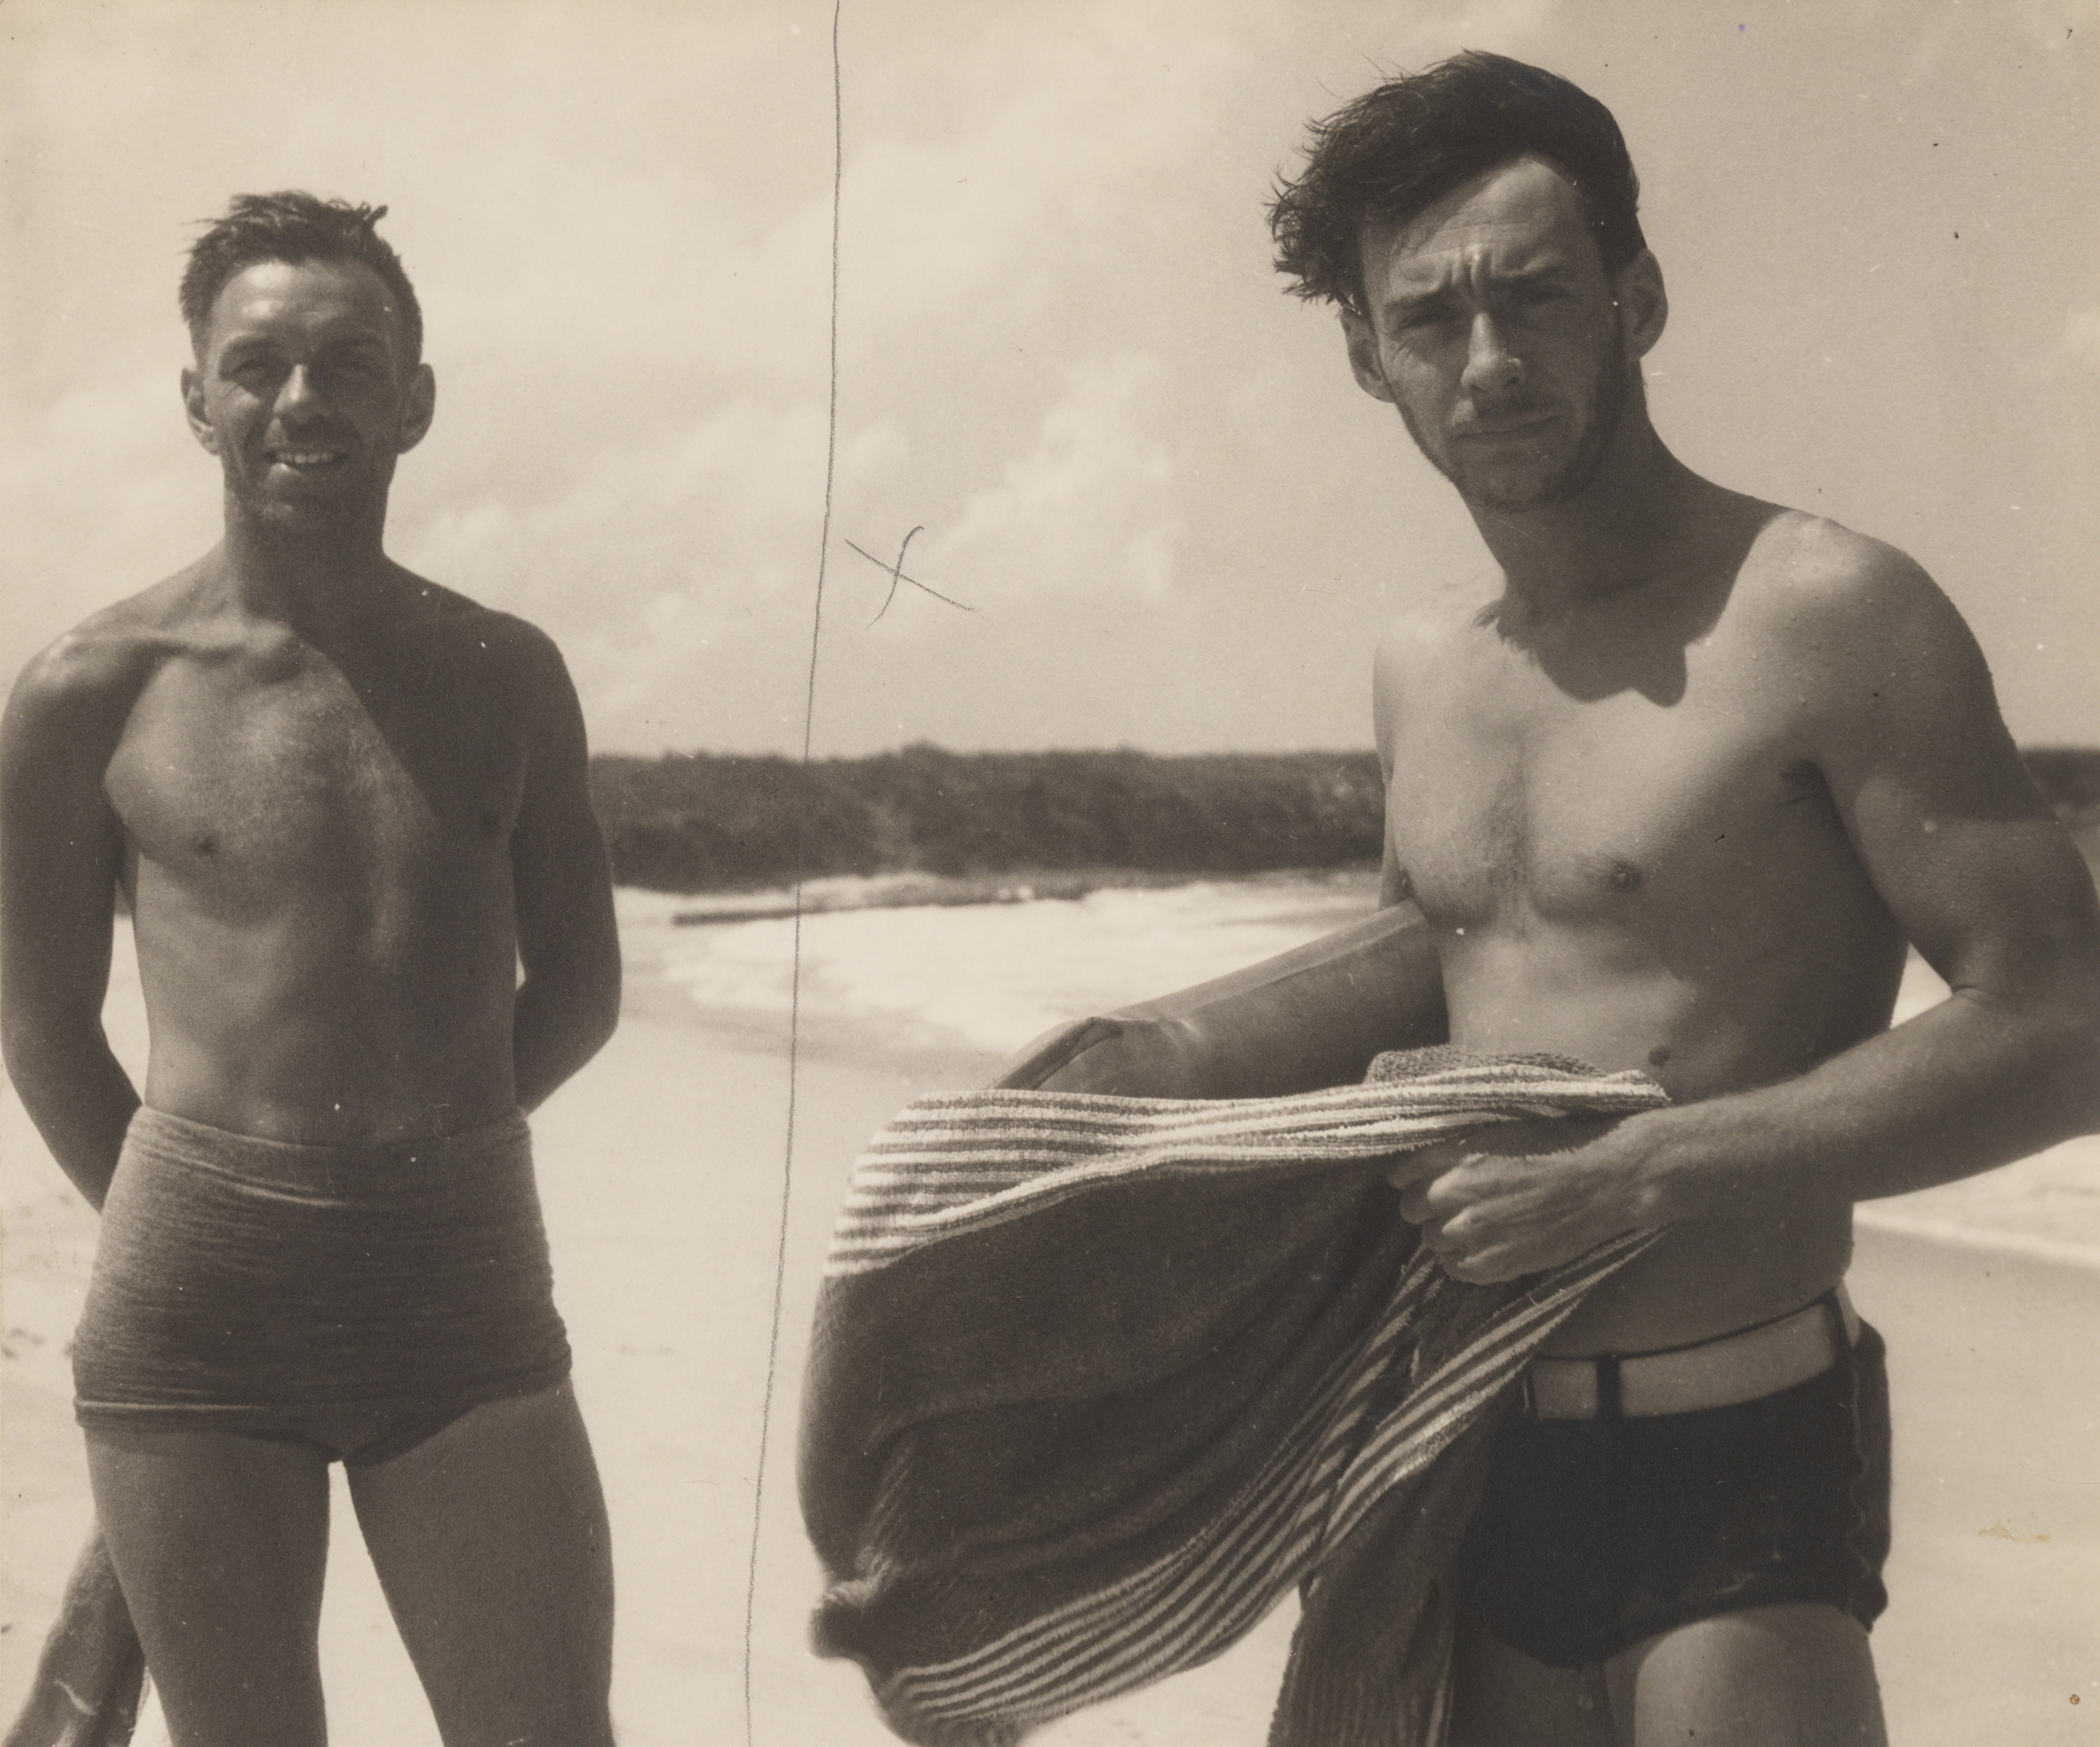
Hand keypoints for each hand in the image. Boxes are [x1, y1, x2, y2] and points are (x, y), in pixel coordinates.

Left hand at [1384, 1114, 1657, 1282]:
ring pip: (1431, 1241)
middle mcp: (1455, 1193)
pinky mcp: (1494, 1263)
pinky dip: (1462, 1261)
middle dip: (1426, 1207)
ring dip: (1446, 1235)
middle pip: (1411, 1209)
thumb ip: (1457, 1148)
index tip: (1420, 1180)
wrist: (1605, 1180)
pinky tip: (1483, 1249)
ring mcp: (1473, 1231)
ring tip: (1475, 1227)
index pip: (1402, 1172)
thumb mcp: (1499, 1132)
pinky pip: (1455, 1269)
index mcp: (1455, 1154)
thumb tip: (1427, 1160)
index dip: (1410, 1178)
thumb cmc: (1559, 1146)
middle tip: (1452, 1205)